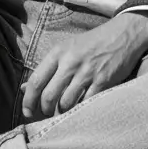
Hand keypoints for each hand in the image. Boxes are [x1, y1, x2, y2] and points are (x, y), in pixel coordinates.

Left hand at [20, 12, 147, 120]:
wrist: (123, 34)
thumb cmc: (92, 43)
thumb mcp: (66, 49)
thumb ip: (47, 69)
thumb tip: (24, 87)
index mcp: (58, 53)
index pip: (36, 80)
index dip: (28, 100)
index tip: (27, 112)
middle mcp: (70, 62)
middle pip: (49, 96)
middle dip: (45, 111)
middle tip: (47, 115)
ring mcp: (87, 72)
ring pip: (66, 103)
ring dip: (62, 113)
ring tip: (64, 113)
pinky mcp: (103, 81)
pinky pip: (86, 103)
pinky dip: (81, 111)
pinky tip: (80, 111)